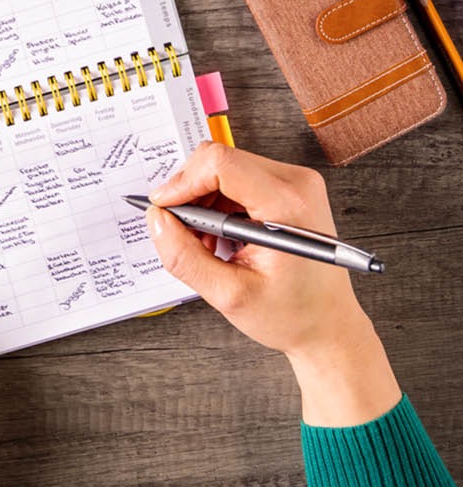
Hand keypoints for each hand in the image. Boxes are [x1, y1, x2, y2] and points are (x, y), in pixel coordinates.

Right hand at [147, 142, 400, 425]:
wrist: (329, 325)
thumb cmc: (293, 315)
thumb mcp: (229, 295)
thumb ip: (185, 257)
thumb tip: (157, 220)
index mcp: (288, 204)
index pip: (221, 164)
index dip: (183, 182)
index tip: (163, 208)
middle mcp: (296, 183)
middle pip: (220, 161)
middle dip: (191, 195)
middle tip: (185, 234)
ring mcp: (295, 182)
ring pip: (224, 168)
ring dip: (203, 202)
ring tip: (207, 243)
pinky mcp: (288, 188)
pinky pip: (237, 178)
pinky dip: (218, 204)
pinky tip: (222, 237)